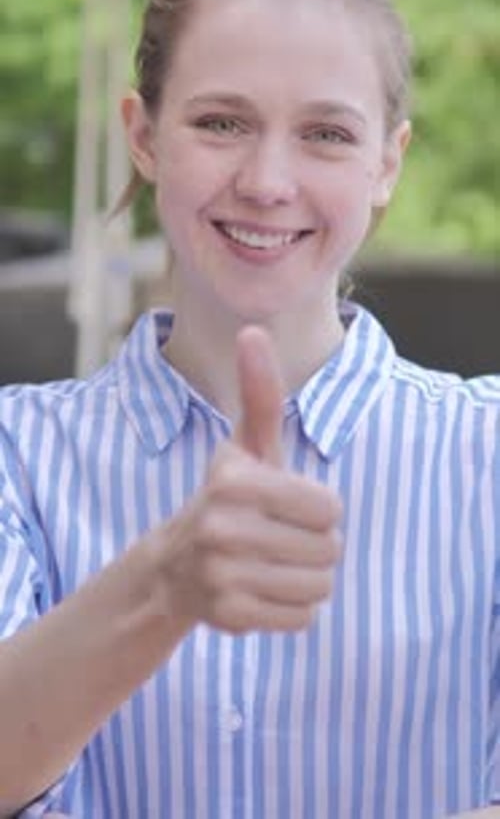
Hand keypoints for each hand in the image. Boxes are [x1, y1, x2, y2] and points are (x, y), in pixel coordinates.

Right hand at [157, 325, 342, 634]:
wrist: (175, 567)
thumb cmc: (229, 497)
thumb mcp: (246, 447)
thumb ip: (260, 393)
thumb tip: (253, 331)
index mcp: (234, 482)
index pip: (330, 507)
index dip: (318, 508)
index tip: (287, 506)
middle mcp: (223, 528)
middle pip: (329, 549)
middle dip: (315, 545)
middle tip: (279, 539)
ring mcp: (222, 576)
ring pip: (320, 586)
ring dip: (307, 577)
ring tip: (273, 564)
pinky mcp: (229, 617)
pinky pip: (304, 619)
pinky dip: (293, 608)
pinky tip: (263, 590)